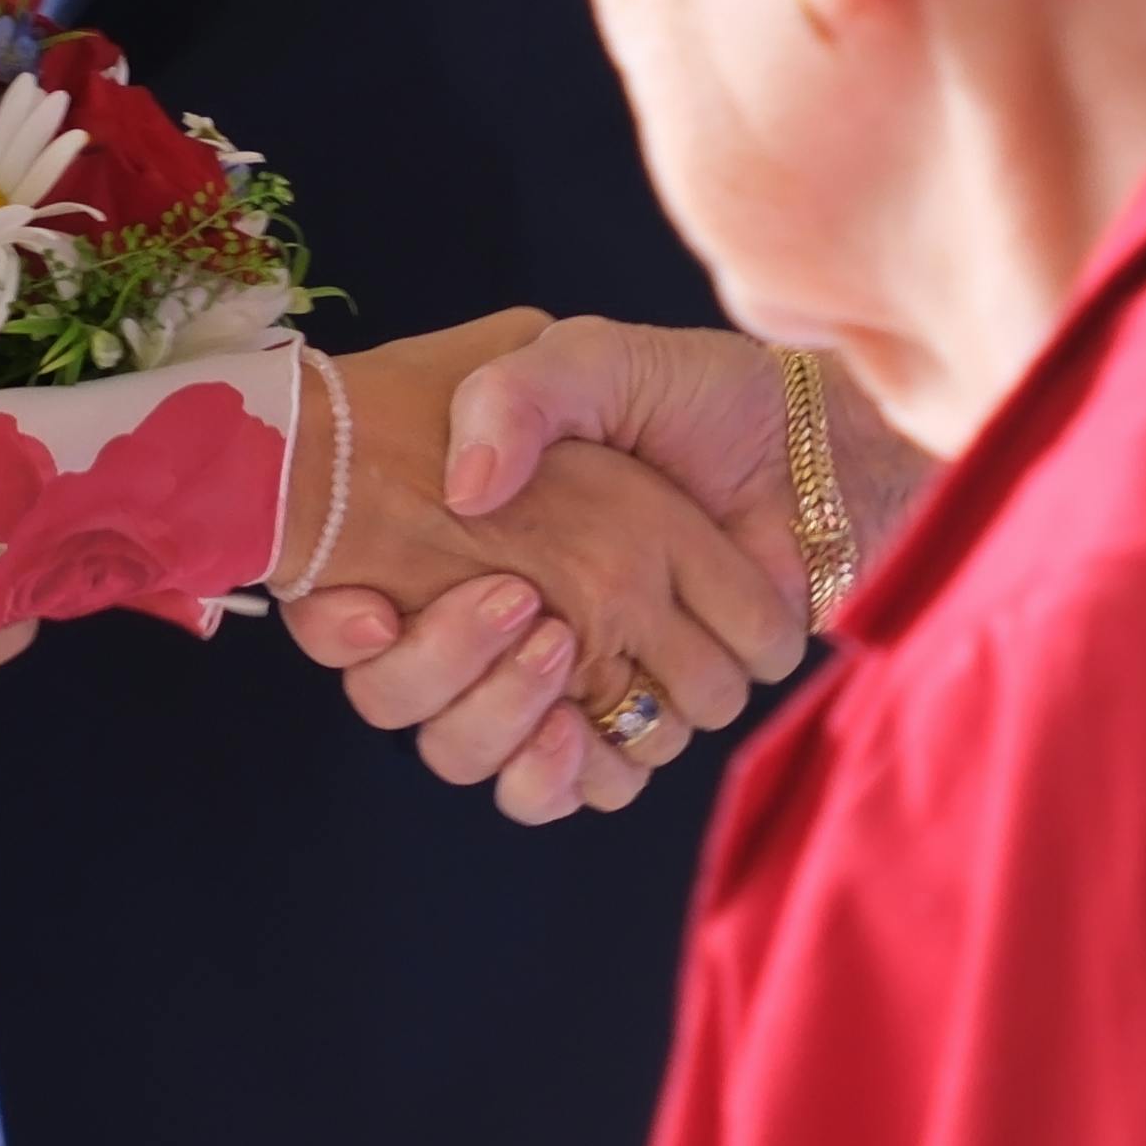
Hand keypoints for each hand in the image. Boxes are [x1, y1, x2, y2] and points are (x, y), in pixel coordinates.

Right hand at [296, 319, 809, 821]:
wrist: (812, 448)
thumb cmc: (694, 394)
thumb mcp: (591, 359)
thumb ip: (515, 395)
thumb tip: (467, 492)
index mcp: (462, 539)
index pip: (348, 608)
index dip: (333, 624)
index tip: (370, 610)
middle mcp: (497, 619)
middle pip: (405, 703)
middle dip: (442, 671)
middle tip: (518, 606)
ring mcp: (566, 678)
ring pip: (479, 754)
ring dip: (506, 718)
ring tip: (557, 652)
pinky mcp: (636, 717)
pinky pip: (577, 787)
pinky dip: (571, 770)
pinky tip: (580, 724)